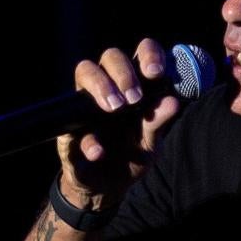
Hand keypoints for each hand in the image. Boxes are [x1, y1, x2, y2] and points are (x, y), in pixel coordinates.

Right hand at [56, 38, 179, 208]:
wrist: (108, 187)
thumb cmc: (131, 154)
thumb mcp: (149, 142)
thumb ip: (157, 121)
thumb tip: (172, 102)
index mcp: (134, 86)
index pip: (141, 53)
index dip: (149, 54)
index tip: (155, 72)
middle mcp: (109, 87)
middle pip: (111, 56)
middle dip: (124, 73)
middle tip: (134, 98)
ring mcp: (85, 104)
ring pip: (85, 70)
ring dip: (101, 85)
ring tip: (115, 109)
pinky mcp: (69, 130)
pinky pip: (73, 126)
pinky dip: (87, 140)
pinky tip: (98, 152)